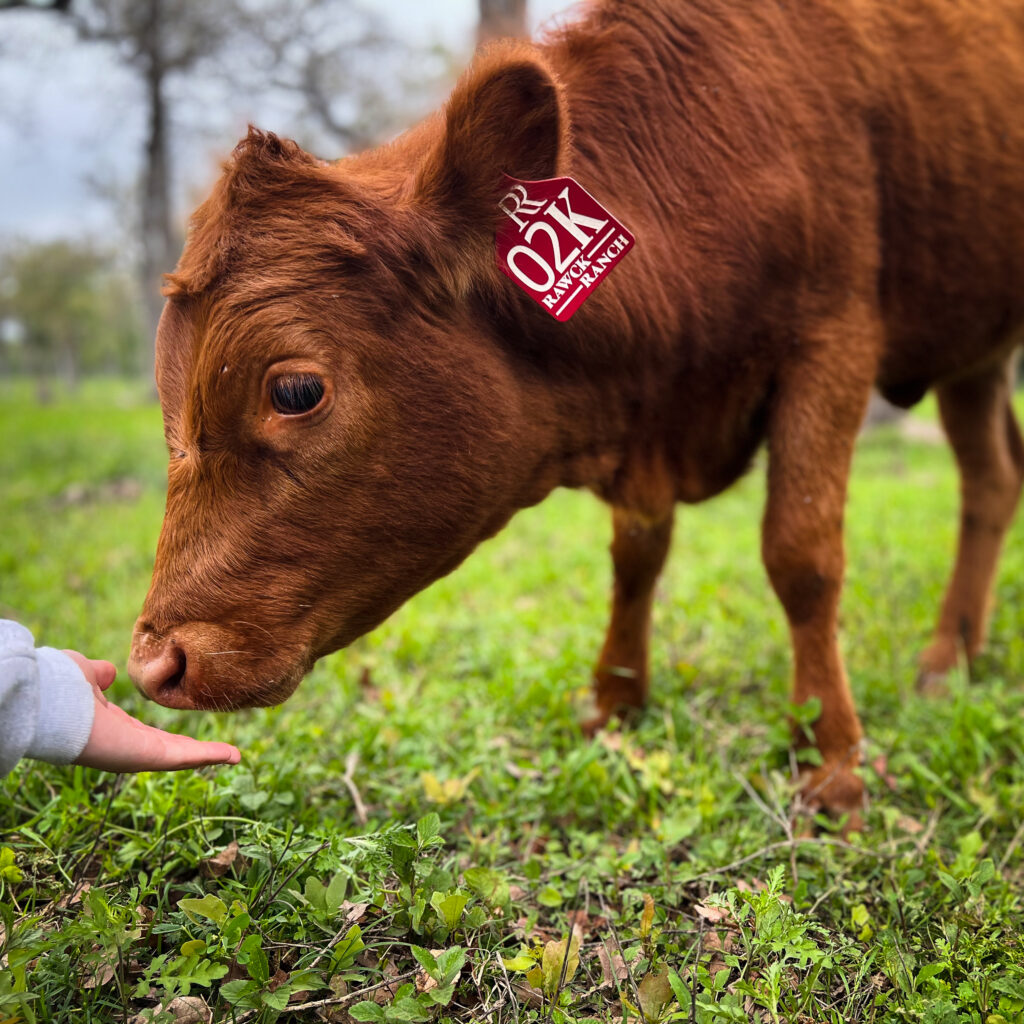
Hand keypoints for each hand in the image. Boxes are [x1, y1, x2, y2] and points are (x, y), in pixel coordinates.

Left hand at [64, 651, 240, 772]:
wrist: (48, 699)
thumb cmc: (62, 686)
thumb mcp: (86, 673)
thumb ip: (100, 675)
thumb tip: (110, 674)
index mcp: (113, 728)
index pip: (148, 736)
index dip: (170, 736)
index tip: (189, 738)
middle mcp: (126, 746)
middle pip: (170, 751)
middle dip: (197, 752)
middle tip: (225, 754)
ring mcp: (135, 754)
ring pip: (180, 757)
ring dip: (209, 756)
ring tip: (236, 756)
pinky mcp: (144, 756)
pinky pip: (183, 757)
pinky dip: (209, 756)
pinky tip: (232, 755)